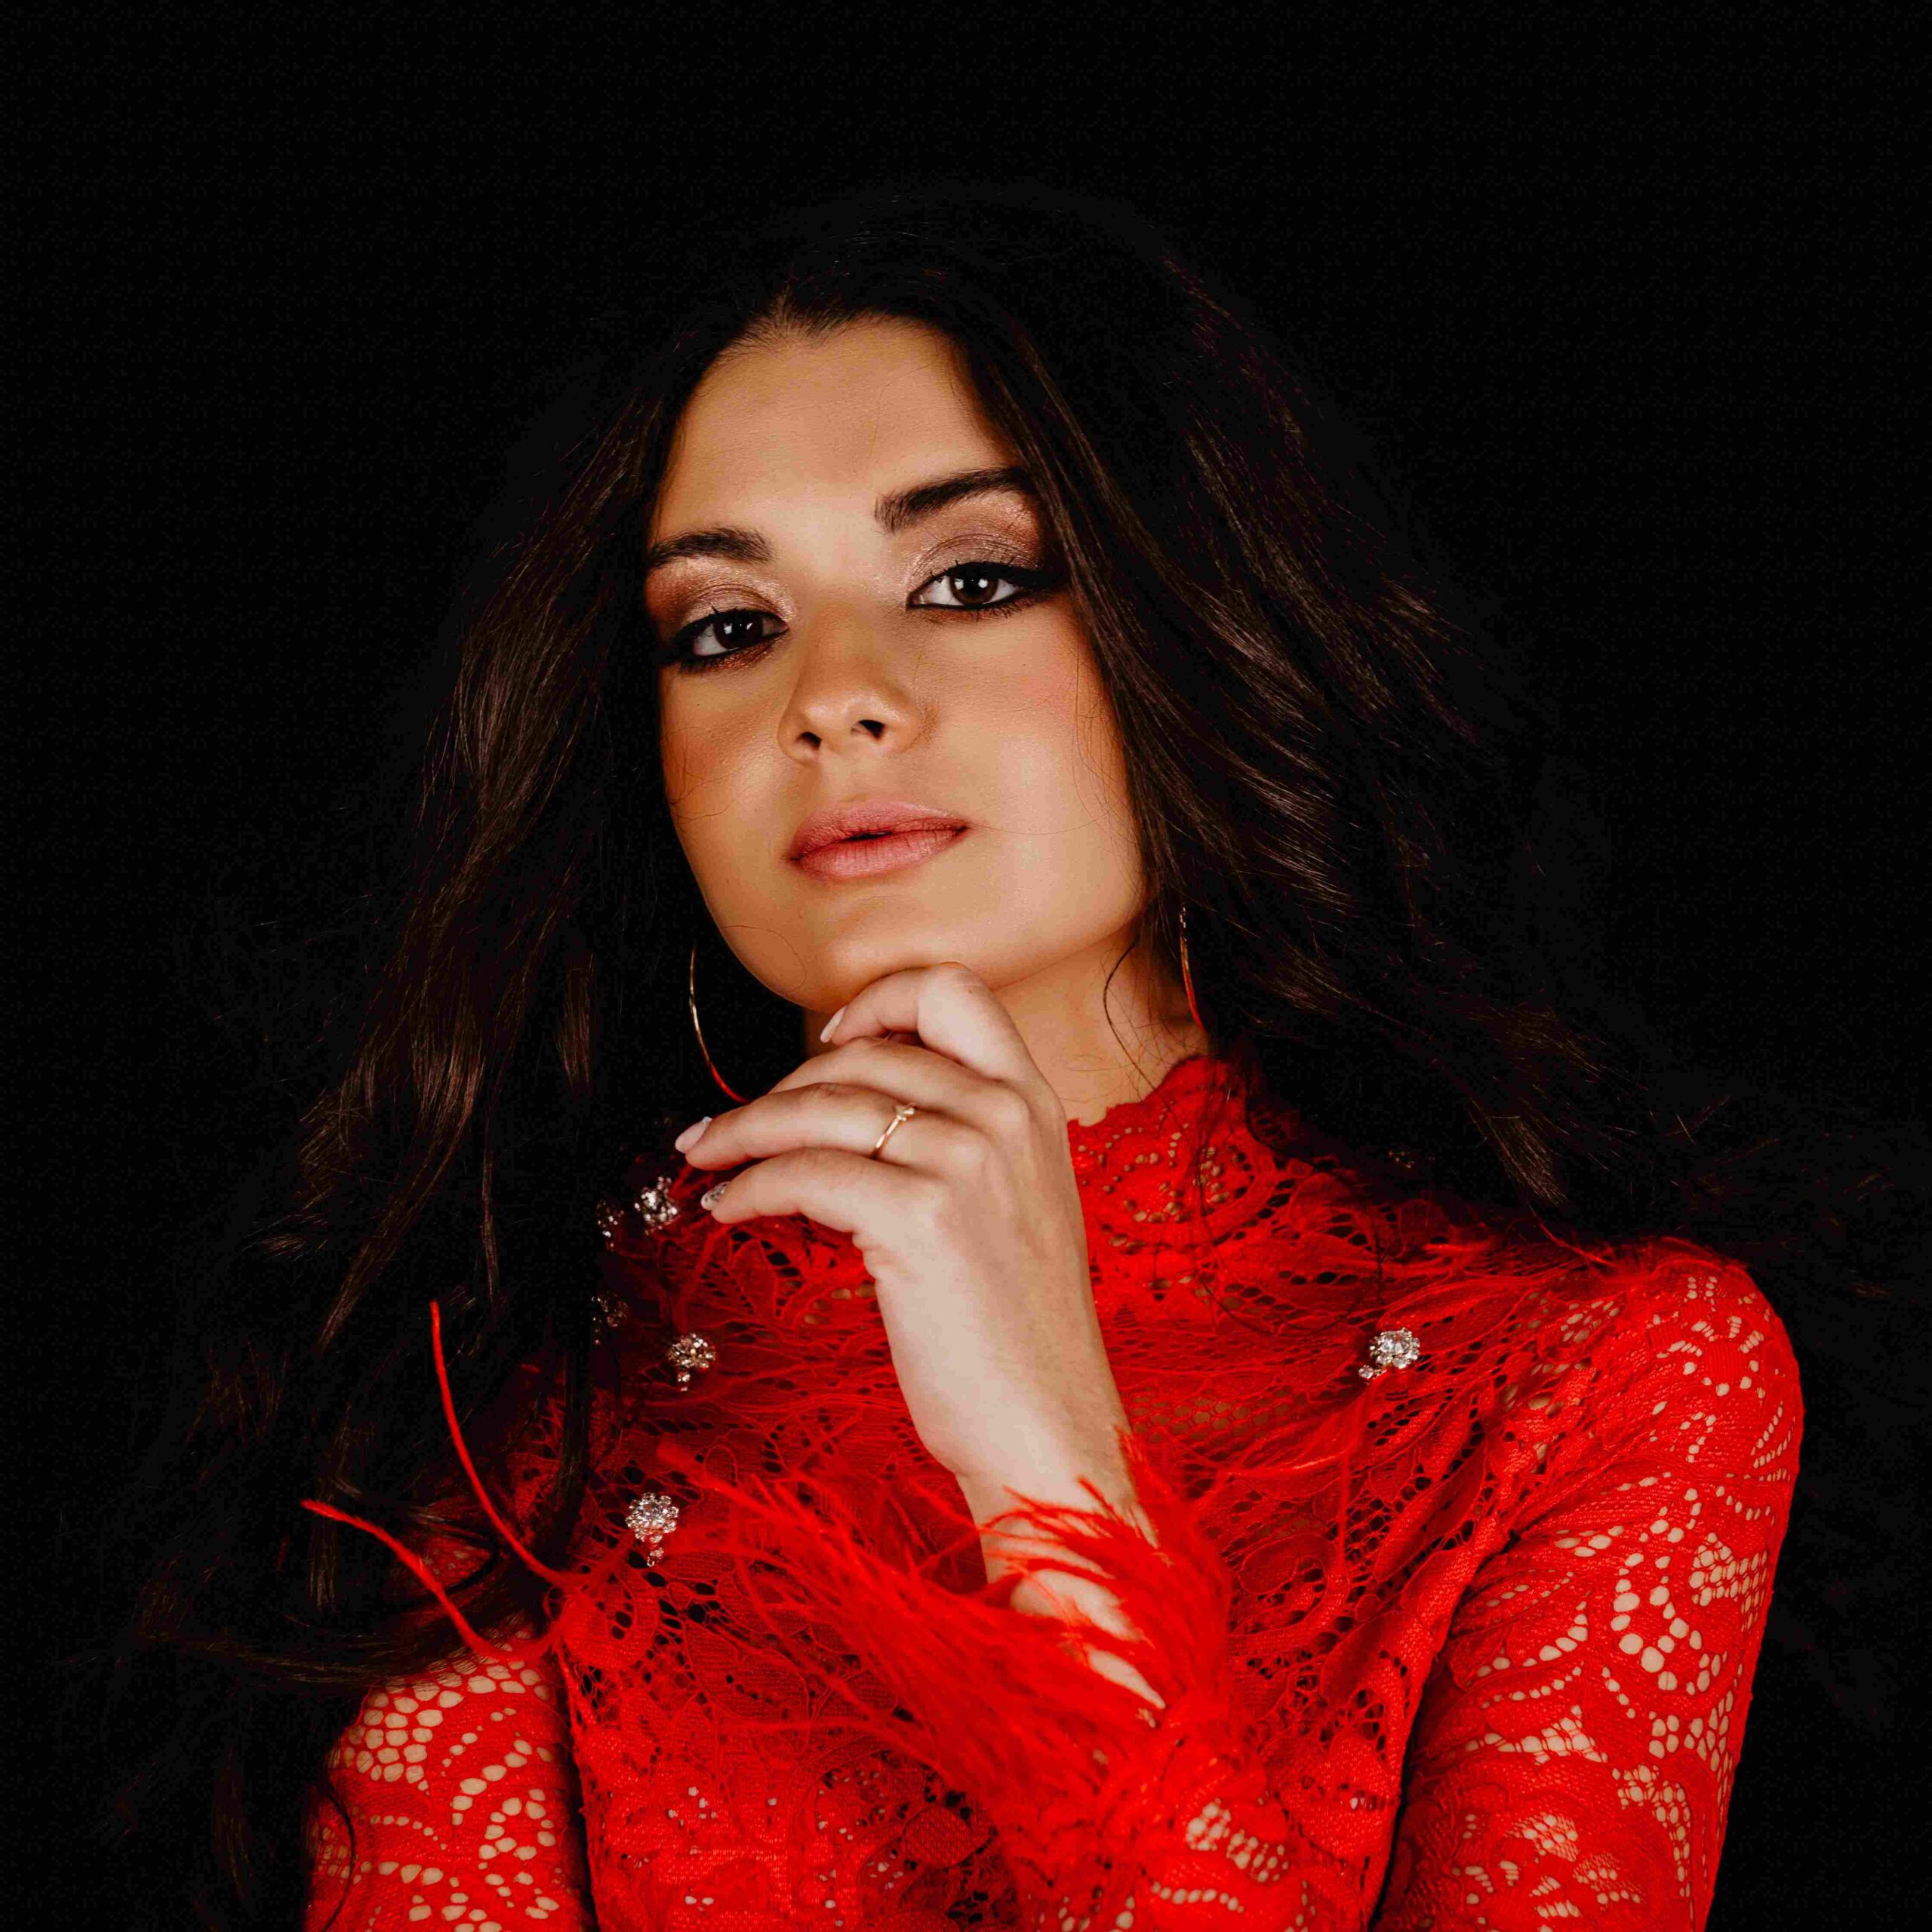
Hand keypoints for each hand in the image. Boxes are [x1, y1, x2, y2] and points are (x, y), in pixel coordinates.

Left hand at [676, 962, 1134, 1509]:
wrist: (1050, 1429)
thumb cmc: (1022, 1336)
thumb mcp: (1019, 1207)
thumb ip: (968, 1143)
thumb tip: (855, 1110)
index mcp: (1035, 1105)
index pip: (955, 991)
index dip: (880, 1000)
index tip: (828, 1040)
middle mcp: (1007, 1117)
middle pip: (862, 1055)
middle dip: (780, 1086)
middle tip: (730, 1125)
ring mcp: (966, 1165)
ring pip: (821, 1106)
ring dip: (744, 1129)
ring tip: (705, 1156)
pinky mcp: (920, 1220)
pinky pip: (805, 1173)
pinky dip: (750, 1185)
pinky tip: (729, 1208)